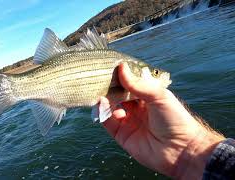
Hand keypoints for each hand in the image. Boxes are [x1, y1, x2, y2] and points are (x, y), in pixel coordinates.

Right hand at [103, 63, 224, 178]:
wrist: (182, 150)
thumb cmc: (176, 119)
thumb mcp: (159, 96)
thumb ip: (138, 84)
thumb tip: (122, 67)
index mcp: (148, 98)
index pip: (130, 84)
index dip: (120, 77)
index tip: (110, 68)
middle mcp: (137, 109)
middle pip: (118, 96)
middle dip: (109, 88)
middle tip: (99, 79)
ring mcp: (129, 122)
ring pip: (110, 108)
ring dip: (104, 100)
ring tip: (99, 91)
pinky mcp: (122, 136)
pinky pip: (108, 123)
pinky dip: (102, 113)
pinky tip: (101, 103)